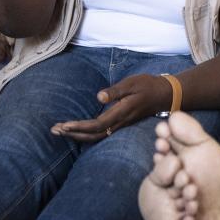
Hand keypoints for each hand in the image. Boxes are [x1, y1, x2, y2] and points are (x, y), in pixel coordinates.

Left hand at [50, 74, 171, 141]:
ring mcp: (121, 125)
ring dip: (78, 135)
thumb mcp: (132, 83)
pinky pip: (101, 134)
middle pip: (93, 135)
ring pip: (97, 136)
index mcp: (122, 112)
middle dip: (73, 134)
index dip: (80, 127)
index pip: (97, 125)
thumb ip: (115, 91)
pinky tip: (76, 132)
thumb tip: (99, 96)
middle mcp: (120, 122)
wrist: (166, 94)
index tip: (64, 126)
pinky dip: (87, 133)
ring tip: (60, 131)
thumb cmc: (148, 85)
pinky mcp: (120, 124)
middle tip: (54, 130)